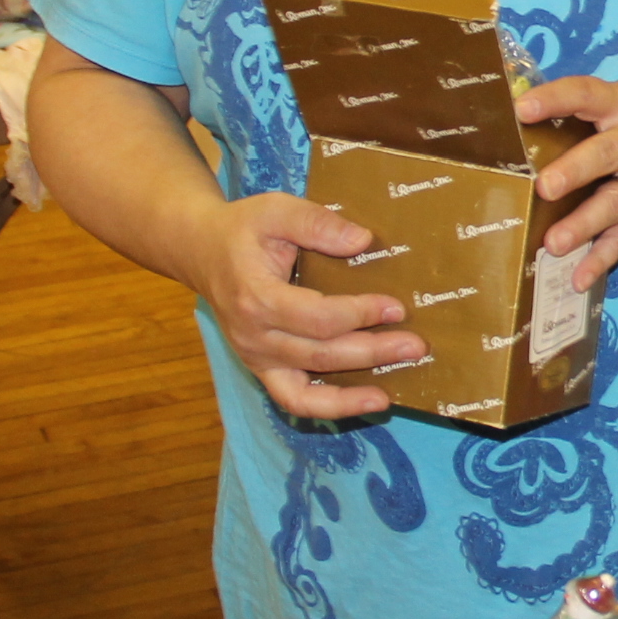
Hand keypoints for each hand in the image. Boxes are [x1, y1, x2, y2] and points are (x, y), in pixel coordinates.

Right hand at [183, 193, 425, 420]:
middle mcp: (253, 336)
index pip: (316, 317)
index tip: (396, 307)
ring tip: (394, 390)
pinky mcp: (262, 369)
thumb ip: (317, 223)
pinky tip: (368, 401)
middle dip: (372, 352)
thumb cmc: (243, 230)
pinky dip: (330, 408)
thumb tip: (363, 241)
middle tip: (415, 345)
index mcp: (256, 297)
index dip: (359, 314)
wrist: (201, 251)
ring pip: (308, 389)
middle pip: (320, 354)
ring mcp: (256, 358)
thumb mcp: (276, 210)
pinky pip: (295, 401)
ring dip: (354, 392)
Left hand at [517, 75, 617, 288]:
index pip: (588, 95)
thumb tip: (522, 112)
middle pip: (606, 154)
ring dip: (584, 224)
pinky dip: (602, 260)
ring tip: (553, 243)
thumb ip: (590, 107)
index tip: (522, 108)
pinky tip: (578, 278)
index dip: (556, 99)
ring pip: (615, 203)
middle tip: (545, 187)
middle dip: (575, 170)